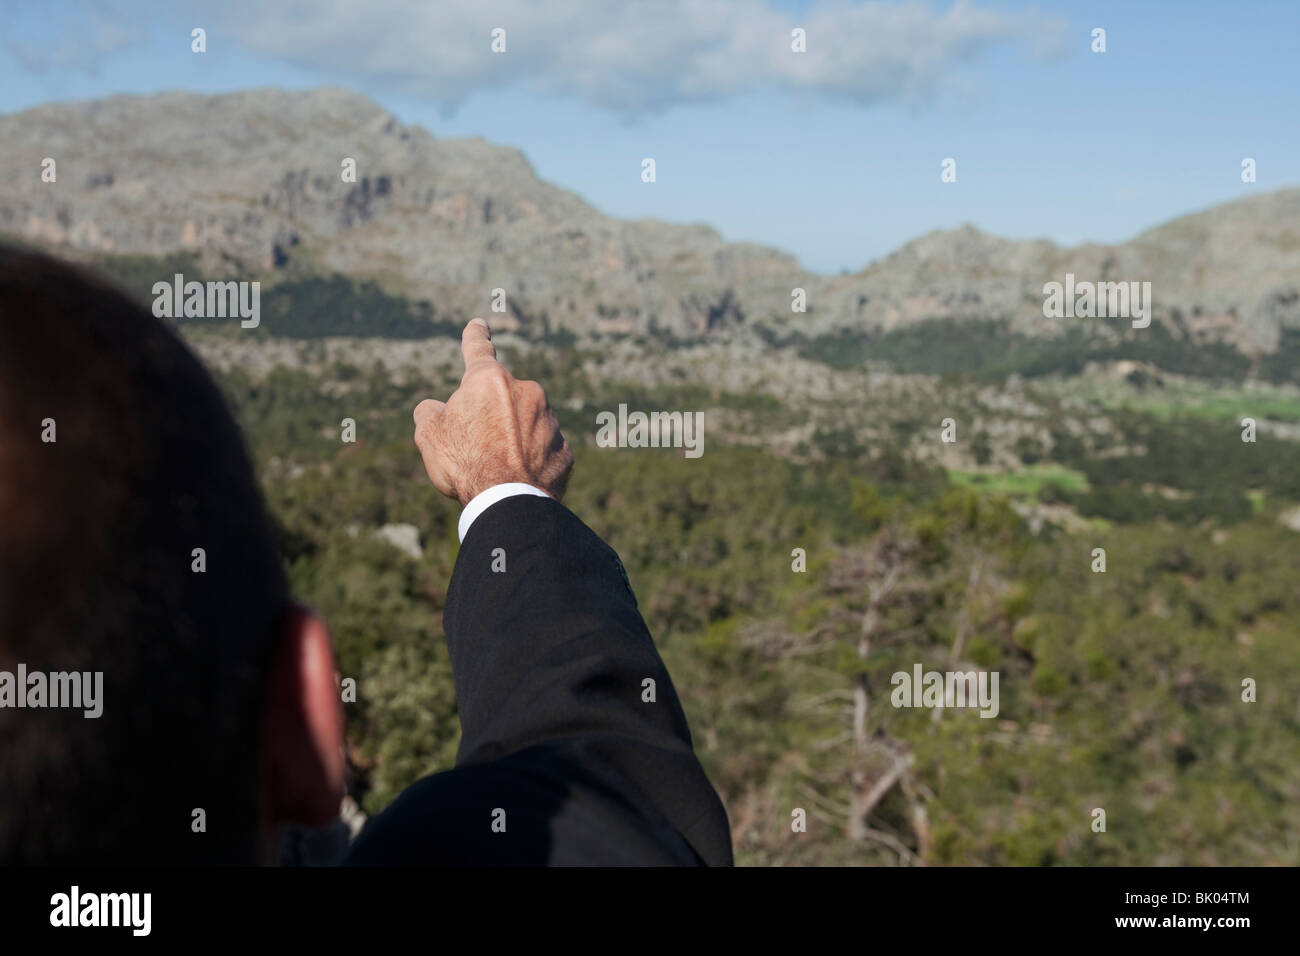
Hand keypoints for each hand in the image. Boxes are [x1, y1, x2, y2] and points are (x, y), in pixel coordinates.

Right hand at [413, 318, 573, 505]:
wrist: (507, 502)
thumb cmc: (463, 463)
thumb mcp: (429, 435)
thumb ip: (430, 413)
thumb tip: (434, 409)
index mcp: (489, 381)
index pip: (478, 351)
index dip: (475, 337)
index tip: (480, 324)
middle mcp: (526, 392)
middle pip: (502, 401)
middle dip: (489, 418)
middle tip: (475, 449)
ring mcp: (550, 421)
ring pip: (526, 426)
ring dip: (512, 441)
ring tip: (496, 470)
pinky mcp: (565, 451)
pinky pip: (544, 452)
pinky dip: (531, 463)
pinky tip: (518, 481)